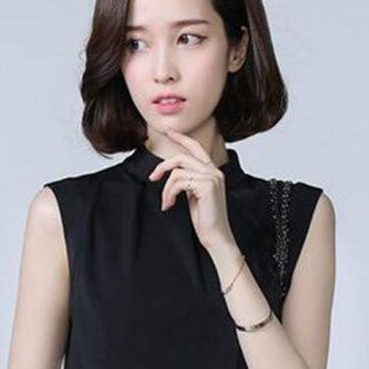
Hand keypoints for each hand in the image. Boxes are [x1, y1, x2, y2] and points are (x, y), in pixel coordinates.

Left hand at [147, 129, 236, 251]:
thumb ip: (189, 181)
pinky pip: (178, 182)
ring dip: (166, 189)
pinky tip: (170, 205)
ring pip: (177, 172)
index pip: (196, 148)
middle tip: (152, 178)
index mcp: (212, 172)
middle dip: (162, 167)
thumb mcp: (194, 195)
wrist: (216, 237)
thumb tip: (173, 173)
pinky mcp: (207, 186)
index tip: (169, 131)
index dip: (182, 138)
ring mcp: (212, 178)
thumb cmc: (205, 219)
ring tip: (167, 203)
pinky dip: (169, 194)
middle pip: (181, 157)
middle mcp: (214, 172)